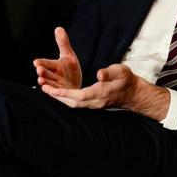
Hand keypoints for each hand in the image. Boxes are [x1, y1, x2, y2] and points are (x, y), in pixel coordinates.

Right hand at [34, 27, 81, 90]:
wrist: (77, 86)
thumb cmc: (70, 70)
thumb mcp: (69, 56)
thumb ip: (63, 43)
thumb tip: (58, 28)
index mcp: (53, 66)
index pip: (46, 63)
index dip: (42, 63)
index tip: (36, 62)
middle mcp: (52, 75)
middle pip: (46, 73)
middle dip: (42, 72)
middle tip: (39, 69)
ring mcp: (55, 85)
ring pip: (48, 83)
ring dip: (44, 82)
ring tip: (41, 80)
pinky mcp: (59, 93)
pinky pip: (54, 92)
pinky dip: (50, 91)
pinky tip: (46, 89)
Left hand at [41, 52, 171, 120]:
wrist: (133, 93)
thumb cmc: (127, 80)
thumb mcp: (121, 71)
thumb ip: (110, 72)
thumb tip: (99, 74)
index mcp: (101, 93)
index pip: (79, 95)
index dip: (64, 93)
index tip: (52, 89)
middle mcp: (96, 102)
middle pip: (72, 102)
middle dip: (57, 97)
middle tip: (43, 89)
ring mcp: (94, 105)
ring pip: (73, 104)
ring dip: (60, 98)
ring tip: (48, 90)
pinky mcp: (93, 104)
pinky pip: (77, 103)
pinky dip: (66, 99)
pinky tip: (59, 94)